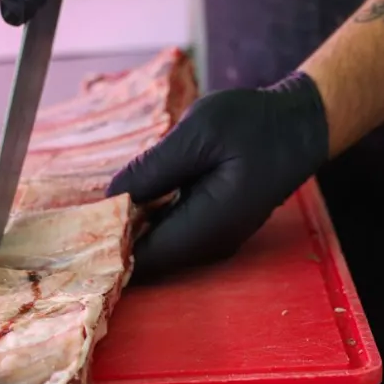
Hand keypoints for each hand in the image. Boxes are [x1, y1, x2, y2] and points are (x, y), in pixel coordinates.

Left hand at [107, 73, 329, 281]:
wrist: (298, 126)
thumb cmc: (254, 124)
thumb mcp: (199, 132)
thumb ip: (154, 168)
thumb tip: (111, 198)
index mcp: (207, 226)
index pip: (143, 259)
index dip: (108, 243)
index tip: (85, 214)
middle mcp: (210, 245)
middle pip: (146, 259)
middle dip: (115, 236)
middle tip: (88, 201)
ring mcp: (213, 242)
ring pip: (156, 248)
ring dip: (131, 226)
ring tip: (108, 195)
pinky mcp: (212, 231)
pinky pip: (169, 235)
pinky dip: (148, 219)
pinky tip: (137, 192)